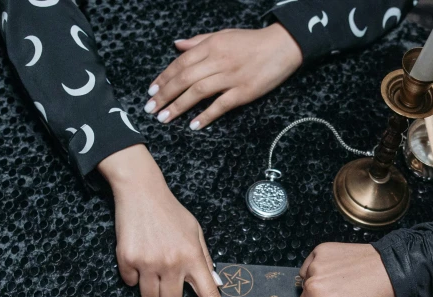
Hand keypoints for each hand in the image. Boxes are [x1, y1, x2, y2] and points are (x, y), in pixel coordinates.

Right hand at [98, 146, 233, 296]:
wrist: (141, 191)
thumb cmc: (170, 213)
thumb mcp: (195, 232)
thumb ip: (204, 259)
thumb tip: (216, 284)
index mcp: (193, 257)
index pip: (210, 294)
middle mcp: (173, 263)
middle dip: (169, 295)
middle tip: (166, 275)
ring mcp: (149, 262)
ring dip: (151, 288)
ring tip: (151, 264)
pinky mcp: (128, 260)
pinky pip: (131, 284)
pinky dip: (134, 276)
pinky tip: (138, 256)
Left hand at [145, 24, 302, 129]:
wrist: (282, 46)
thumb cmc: (251, 42)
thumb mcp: (223, 35)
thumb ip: (199, 42)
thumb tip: (177, 45)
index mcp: (211, 45)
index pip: (181, 63)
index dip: (165, 77)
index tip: (152, 91)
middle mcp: (218, 60)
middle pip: (185, 78)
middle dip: (165, 94)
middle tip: (151, 108)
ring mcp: (231, 77)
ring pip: (198, 92)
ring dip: (179, 106)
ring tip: (164, 118)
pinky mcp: (243, 92)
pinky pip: (221, 105)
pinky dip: (206, 116)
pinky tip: (193, 125)